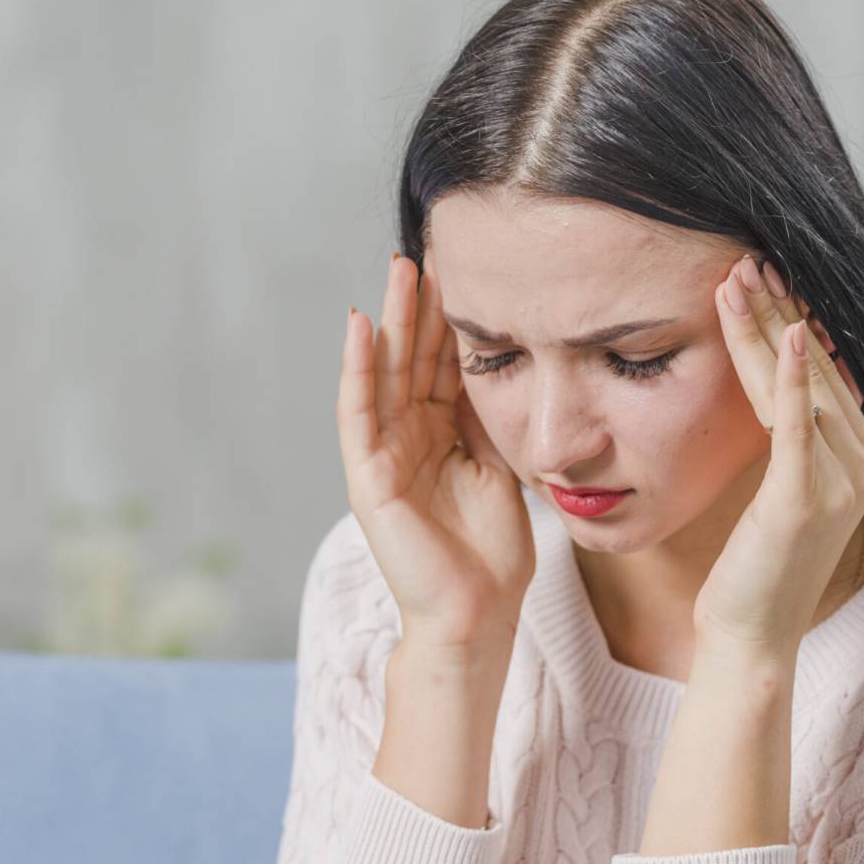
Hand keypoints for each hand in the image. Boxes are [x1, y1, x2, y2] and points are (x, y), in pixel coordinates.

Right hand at [338, 251, 535, 652]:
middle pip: (413, 359)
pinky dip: (356, 369)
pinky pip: (358, 412)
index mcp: (443, 437)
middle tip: (431, 249)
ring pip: (385, 373)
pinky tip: (358, 326)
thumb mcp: (504, 468)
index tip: (471, 269)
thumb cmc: (494, 555)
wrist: (479, 614)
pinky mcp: (367, 476)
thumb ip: (491, 419)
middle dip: (421, 306)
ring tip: (398, 269)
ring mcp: (384, 455)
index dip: (455, 320)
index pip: (447, 365)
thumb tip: (506, 363)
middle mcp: (409, 438)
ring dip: (389, 321)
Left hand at [693, 255, 863, 658]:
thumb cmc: (758, 563)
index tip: (763, 276)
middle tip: (745, 260)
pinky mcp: (803, 501)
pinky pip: (797, 428)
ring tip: (737, 280)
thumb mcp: (785, 489)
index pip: (821, 373)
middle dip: (778, 312)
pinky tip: (784, 336)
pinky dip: (789, 380)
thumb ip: (798, 437)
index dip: (790, 322)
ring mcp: (839, 483)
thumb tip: (789, 379)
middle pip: (813, 370)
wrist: (752, 634)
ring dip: (766, 329)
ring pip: (798, 387)